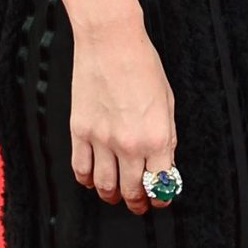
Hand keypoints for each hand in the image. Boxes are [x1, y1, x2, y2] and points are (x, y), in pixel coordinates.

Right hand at [69, 20, 177, 213]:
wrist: (111, 42)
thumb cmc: (143, 66)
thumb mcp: (167, 103)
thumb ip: (166, 138)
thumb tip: (163, 165)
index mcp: (158, 138)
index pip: (161, 184)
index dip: (161, 199)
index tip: (159, 201)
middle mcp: (130, 144)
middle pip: (132, 190)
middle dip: (137, 203)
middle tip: (138, 205)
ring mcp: (102, 139)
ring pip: (104, 185)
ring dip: (111, 196)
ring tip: (115, 196)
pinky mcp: (79, 131)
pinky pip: (80, 168)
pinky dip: (87, 180)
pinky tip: (93, 180)